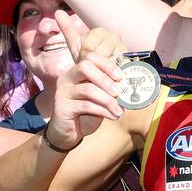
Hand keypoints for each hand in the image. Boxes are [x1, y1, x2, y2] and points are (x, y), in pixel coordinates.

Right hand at [49, 19, 125, 151]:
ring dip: (108, 100)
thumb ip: (109, 88)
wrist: (69, 133)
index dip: (107, 65)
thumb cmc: (86, 113)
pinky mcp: (62, 107)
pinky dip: (103, 110)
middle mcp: (67, 78)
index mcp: (76, 71)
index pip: (90, 57)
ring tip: (119, 110)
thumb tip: (129, 83)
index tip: (121, 77)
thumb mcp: (100, 97)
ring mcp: (62, 92)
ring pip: (88, 89)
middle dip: (106, 79)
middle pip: (85, 67)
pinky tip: (113, 116)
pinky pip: (86, 105)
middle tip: (119, 92)